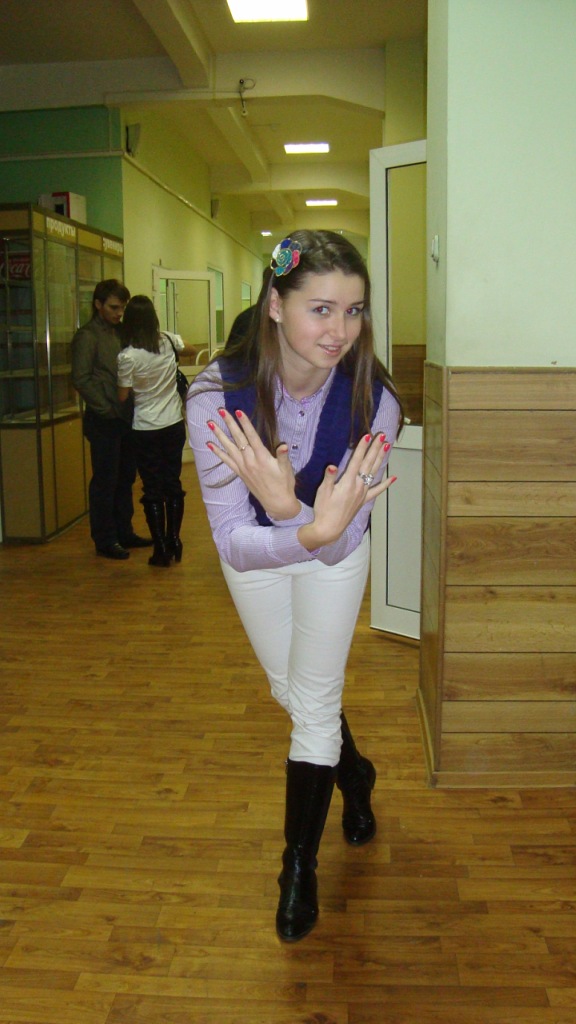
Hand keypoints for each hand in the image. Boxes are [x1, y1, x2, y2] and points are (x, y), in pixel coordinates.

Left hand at [206, 408, 299, 519]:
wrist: (277, 503)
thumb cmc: (284, 484)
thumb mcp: (287, 469)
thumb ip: (283, 456)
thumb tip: (283, 446)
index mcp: (262, 457)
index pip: (252, 437)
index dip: (245, 423)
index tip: (238, 411)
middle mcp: (250, 461)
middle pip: (238, 439)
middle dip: (229, 423)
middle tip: (221, 410)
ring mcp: (243, 467)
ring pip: (229, 448)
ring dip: (219, 435)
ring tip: (210, 424)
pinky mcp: (239, 473)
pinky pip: (226, 461)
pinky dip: (218, 452)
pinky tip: (210, 444)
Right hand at [298, 432, 395, 550]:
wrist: (329, 529)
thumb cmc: (323, 510)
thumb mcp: (322, 492)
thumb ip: (329, 478)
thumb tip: (332, 465)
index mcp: (347, 483)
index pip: (356, 461)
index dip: (362, 447)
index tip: (367, 435)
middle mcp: (358, 486)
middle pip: (368, 463)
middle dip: (375, 448)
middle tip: (382, 435)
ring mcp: (363, 493)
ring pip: (374, 472)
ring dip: (381, 458)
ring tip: (387, 446)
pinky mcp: (363, 500)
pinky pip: (377, 491)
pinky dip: (386, 484)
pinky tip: (393, 478)